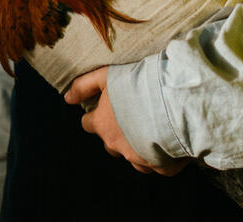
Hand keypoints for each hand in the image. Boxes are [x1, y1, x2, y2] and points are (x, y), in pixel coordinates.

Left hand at [63, 67, 190, 176]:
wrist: (175, 102)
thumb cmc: (139, 85)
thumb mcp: (107, 76)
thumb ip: (84, 86)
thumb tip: (67, 98)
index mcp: (103, 125)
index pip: (89, 124)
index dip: (96, 117)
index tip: (106, 110)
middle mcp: (117, 145)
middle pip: (110, 144)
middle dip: (117, 135)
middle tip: (132, 119)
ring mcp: (139, 158)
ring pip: (133, 158)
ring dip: (138, 148)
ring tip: (152, 132)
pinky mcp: (162, 166)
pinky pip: (159, 165)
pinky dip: (162, 156)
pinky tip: (171, 142)